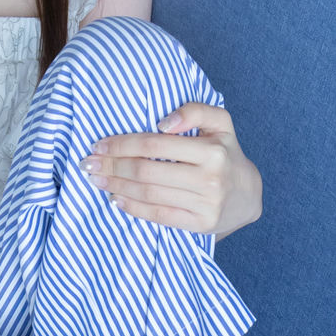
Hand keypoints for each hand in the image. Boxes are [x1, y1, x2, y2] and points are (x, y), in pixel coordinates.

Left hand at [80, 103, 262, 239]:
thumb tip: (163, 123)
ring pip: (149, 194)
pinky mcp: (200, 224)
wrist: (247, 194)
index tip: (99, 144)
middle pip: (147, 172)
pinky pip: (159, 216)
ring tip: (96, 180)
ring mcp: (205, 204)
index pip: (155, 145)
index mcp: (212, 150)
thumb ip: (195, 111)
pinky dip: (133, 208)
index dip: (122, 144)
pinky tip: (116, 199)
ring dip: (116, 187)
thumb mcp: (220, 122)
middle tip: (88, 164)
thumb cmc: (225, 153)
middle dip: (112, 167)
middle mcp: (210, 178)